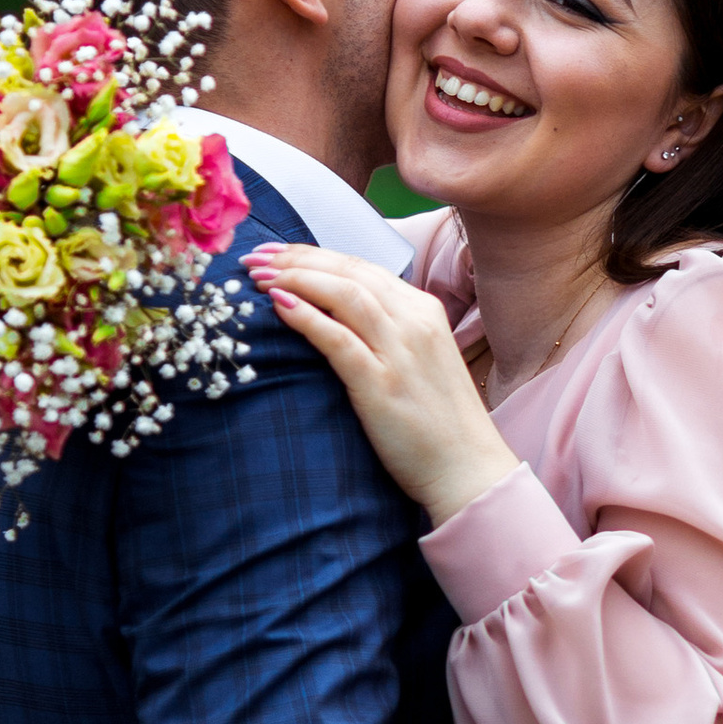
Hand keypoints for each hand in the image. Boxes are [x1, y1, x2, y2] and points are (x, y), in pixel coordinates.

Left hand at [248, 245, 522, 528]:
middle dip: (297, 258)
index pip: (361, 267)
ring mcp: (400, 350)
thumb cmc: (440, 424)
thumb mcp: (420, 361)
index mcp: (424, 311)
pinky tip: (277, 305)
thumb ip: (388, 334)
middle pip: (348, 271)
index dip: (314, 255)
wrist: (468, 470)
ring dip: (295, 278)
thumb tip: (337, 318)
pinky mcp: (382, 383)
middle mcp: (414, 321)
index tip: (276, 253)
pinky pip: (338, 338)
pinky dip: (306, 316)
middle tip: (254, 256)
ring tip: (257, 277)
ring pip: (343, 293)